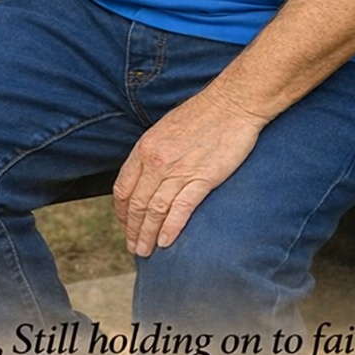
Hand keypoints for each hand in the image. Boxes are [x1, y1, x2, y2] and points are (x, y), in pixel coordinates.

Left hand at [113, 87, 264, 256]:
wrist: (232, 104)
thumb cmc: (202, 114)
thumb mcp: (165, 129)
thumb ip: (153, 153)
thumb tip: (146, 175)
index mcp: (145, 148)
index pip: (123, 188)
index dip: (122, 212)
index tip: (125, 225)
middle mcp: (157, 161)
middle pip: (137, 204)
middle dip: (132, 229)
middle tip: (133, 246)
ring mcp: (179, 170)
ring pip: (155, 210)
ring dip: (147, 234)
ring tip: (146, 250)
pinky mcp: (202, 178)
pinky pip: (180, 209)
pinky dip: (170, 228)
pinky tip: (166, 241)